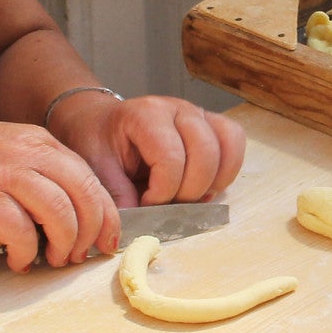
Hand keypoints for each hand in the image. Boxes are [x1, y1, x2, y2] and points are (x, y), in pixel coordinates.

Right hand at [0, 121, 119, 270]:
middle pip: (83, 194)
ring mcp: (3, 172)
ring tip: (52, 260)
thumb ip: (42, 173)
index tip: (106, 241)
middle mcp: (27, 151)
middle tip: (77, 256)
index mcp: (39, 141)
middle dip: (89, 233)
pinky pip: (18, 230)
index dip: (105, 215)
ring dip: (62, 244)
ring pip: (58, 212)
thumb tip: (77, 215)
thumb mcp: (10, 152)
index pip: (90, 178)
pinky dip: (25, 252)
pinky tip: (18, 260)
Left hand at [48, 94, 245, 209]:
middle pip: (205, 154)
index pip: (172, 158)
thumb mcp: (97, 166)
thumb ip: (116, 193)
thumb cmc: (99, 142)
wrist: (101, 121)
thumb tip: (137, 224)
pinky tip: (203, 185)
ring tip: (185, 195)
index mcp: (146, 114)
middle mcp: (177, 108)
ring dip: (211, 183)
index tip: (146, 203)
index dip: (163, 192)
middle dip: (188, 191)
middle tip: (167, 203)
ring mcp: (198, 113)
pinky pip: (235, 144)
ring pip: (226, 149)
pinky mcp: (211, 122)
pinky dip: (226, 171)